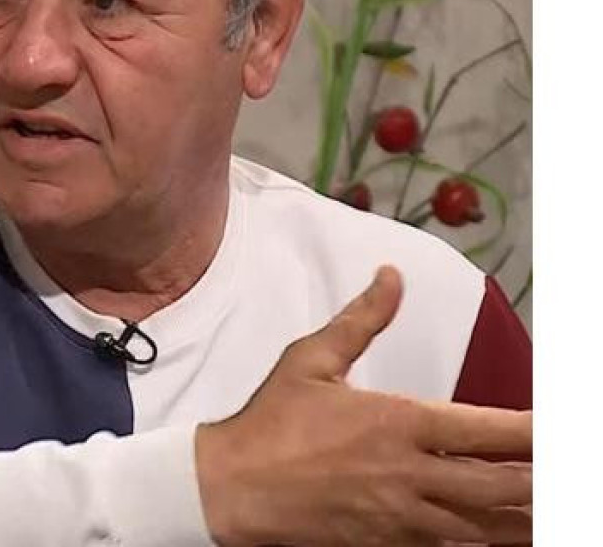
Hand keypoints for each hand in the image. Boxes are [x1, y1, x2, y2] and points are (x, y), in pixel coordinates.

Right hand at [193, 266, 531, 545]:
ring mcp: (402, 519)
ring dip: (523, 519)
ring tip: (547, 512)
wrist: (231, 489)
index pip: (490, 431)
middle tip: (567, 475)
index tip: (558, 429)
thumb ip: (361, 320)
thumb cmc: (268, 425)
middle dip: (544, 481)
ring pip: (486, 529)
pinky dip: (479, 542)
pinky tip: (495, 535)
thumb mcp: (310, 360)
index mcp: (398, 424)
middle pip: (504, 487)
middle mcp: (409, 475)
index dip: (537, 433)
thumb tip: (391, 278)